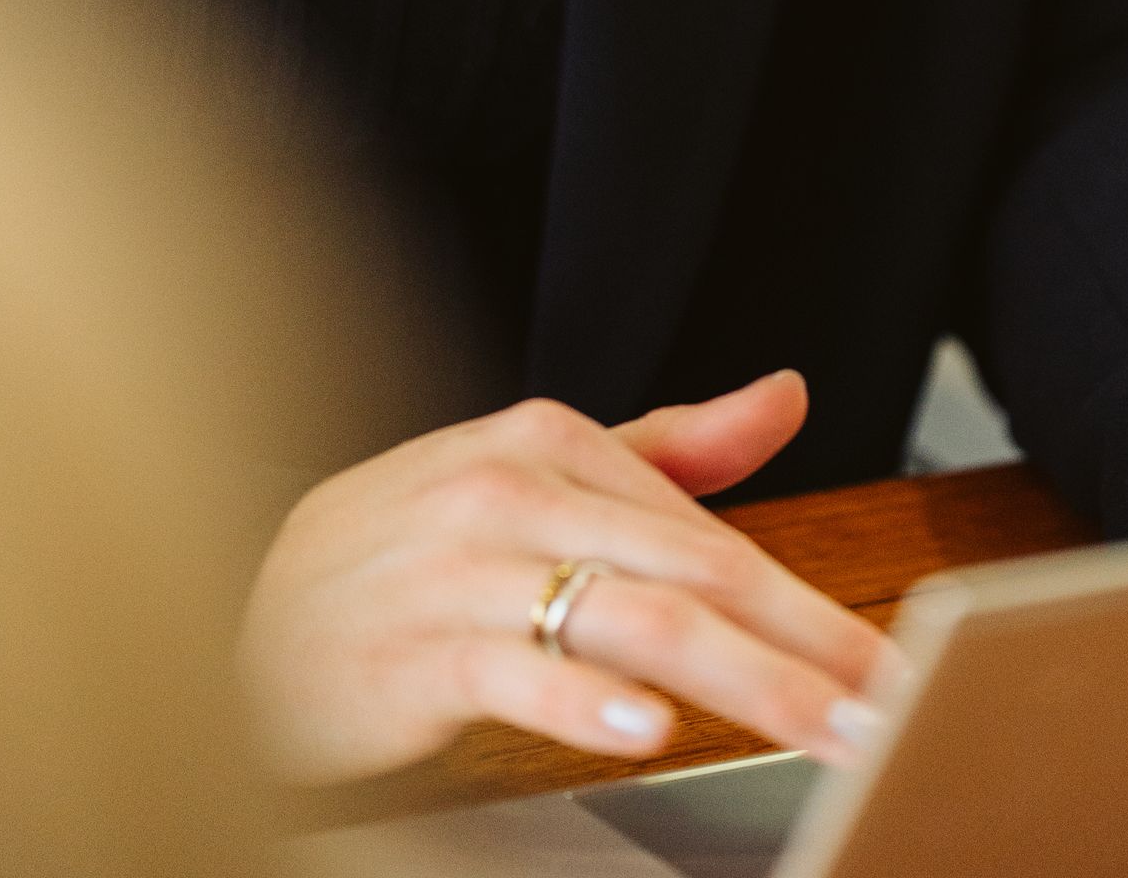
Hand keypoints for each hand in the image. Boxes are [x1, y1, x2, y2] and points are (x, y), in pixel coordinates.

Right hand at [239, 368, 897, 783]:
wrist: (239, 612)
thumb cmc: (406, 554)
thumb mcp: (537, 481)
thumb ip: (669, 449)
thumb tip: (787, 397)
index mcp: (549, 441)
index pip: (708, 533)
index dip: (810, 603)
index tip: (888, 662)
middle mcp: (512, 490)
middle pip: (690, 573)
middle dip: (804, 643)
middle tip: (885, 702)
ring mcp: (460, 569)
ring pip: (629, 621)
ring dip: (742, 682)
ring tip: (818, 725)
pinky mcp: (409, 652)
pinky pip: (513, 675)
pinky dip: (583, 702)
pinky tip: (647, 731)